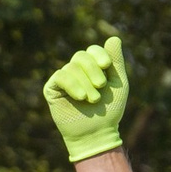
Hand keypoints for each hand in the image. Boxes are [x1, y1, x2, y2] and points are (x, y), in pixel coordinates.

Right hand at [43, 35, 129, 163]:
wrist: (96, 133)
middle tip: (101, 87)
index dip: (99, 55)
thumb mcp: (118, 84)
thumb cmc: (109, 111)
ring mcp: (63, 79)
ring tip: (93, 100)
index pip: (92, 50)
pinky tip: (80, 97)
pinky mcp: (52, 89)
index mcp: (92, 67)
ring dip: (85, 84)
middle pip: (81, 56)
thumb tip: (114, 37)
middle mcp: (76, 71)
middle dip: (93, 69)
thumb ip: (117, 62)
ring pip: (72, 68)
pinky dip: (72, 85)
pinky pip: (60, 77)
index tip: (107, 66)